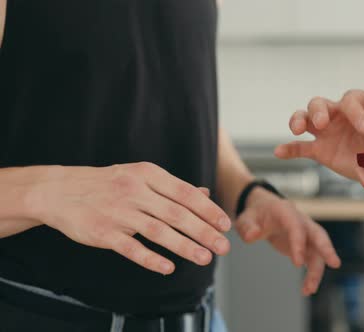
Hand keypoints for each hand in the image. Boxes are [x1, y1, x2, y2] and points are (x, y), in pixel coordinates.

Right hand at [29, 163, 231, 274]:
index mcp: (147, 174)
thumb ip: (173, 187)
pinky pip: (130, 248)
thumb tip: (205, 193)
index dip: (208, 209)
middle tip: (223, 247)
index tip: (225, 224)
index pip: (185, 193)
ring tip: (205, 258)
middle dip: (204, 231)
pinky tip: (168, 267)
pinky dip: (150, 258)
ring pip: (158, 231)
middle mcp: (135, 191)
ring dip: (184, 246)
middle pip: (177, 213)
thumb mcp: (140, 177)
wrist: (59, 191)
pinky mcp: (102, 232)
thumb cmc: (108, 184)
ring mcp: (118, 212)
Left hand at [233, 188, 341, 295]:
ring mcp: (306, 234)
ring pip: (318, 252)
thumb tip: (251, 236)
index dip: (299, 243)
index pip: (296, 227)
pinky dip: (312, 275)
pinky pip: (313, 260)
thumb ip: (247, 227)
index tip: (298, 263)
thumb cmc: (256, 214)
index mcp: (286, 212)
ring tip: (309, 289)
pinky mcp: (306, 245)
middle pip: (319, 235)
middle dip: (327, 249)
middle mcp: (301, 221)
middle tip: (335, 264)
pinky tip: (307, 289)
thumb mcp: (245, 218)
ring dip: (317, 271)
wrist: (264, 211)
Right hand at [275, 90, 363, 179]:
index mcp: (360, 105)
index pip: (352, 100)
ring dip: (299, 120)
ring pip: (305, 118)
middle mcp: (338, 113)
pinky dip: (289, 149)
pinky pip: (300, 147)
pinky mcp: (319, 150)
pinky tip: (279, 152)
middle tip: (323, 123)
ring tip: (298, 129)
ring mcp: (326, 131)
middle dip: (319, 111)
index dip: (356, 112)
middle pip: (321, 103)